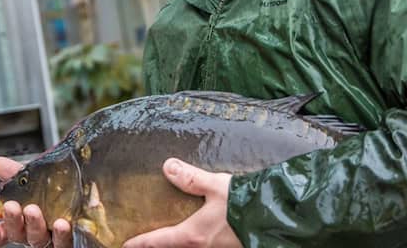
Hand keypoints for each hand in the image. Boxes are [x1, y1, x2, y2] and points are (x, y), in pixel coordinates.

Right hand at [0, 157, 73, 247]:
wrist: (92, 195)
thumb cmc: (60, 192)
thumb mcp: (39, 180)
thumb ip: (18, 174)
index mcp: (23, 221)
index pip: (1, 232)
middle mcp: (36, 234)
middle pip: (18, 234)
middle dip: (12, 221)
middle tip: (12, 207)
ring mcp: (52, 240)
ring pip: (38, 240)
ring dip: (34, 226)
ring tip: (32, 211)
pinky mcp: (72, 243)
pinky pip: (64, 244)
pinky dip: (61, 236)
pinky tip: (61, 224)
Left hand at [123, 158, 241, 247]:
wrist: (280, 217)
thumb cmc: (247, 203)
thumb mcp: (217, 186)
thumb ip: (192, 178)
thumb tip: (168, 167)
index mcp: (194, 234)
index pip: (160, 240)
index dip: (141, 243)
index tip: (126, 245)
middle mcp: (203, 246)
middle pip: (174, 247)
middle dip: (158, 245)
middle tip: (142, 241)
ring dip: (177, 242)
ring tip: (167, 235)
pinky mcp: (230, 245)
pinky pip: (204, 244)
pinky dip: (192, 240)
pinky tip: (196, 230)